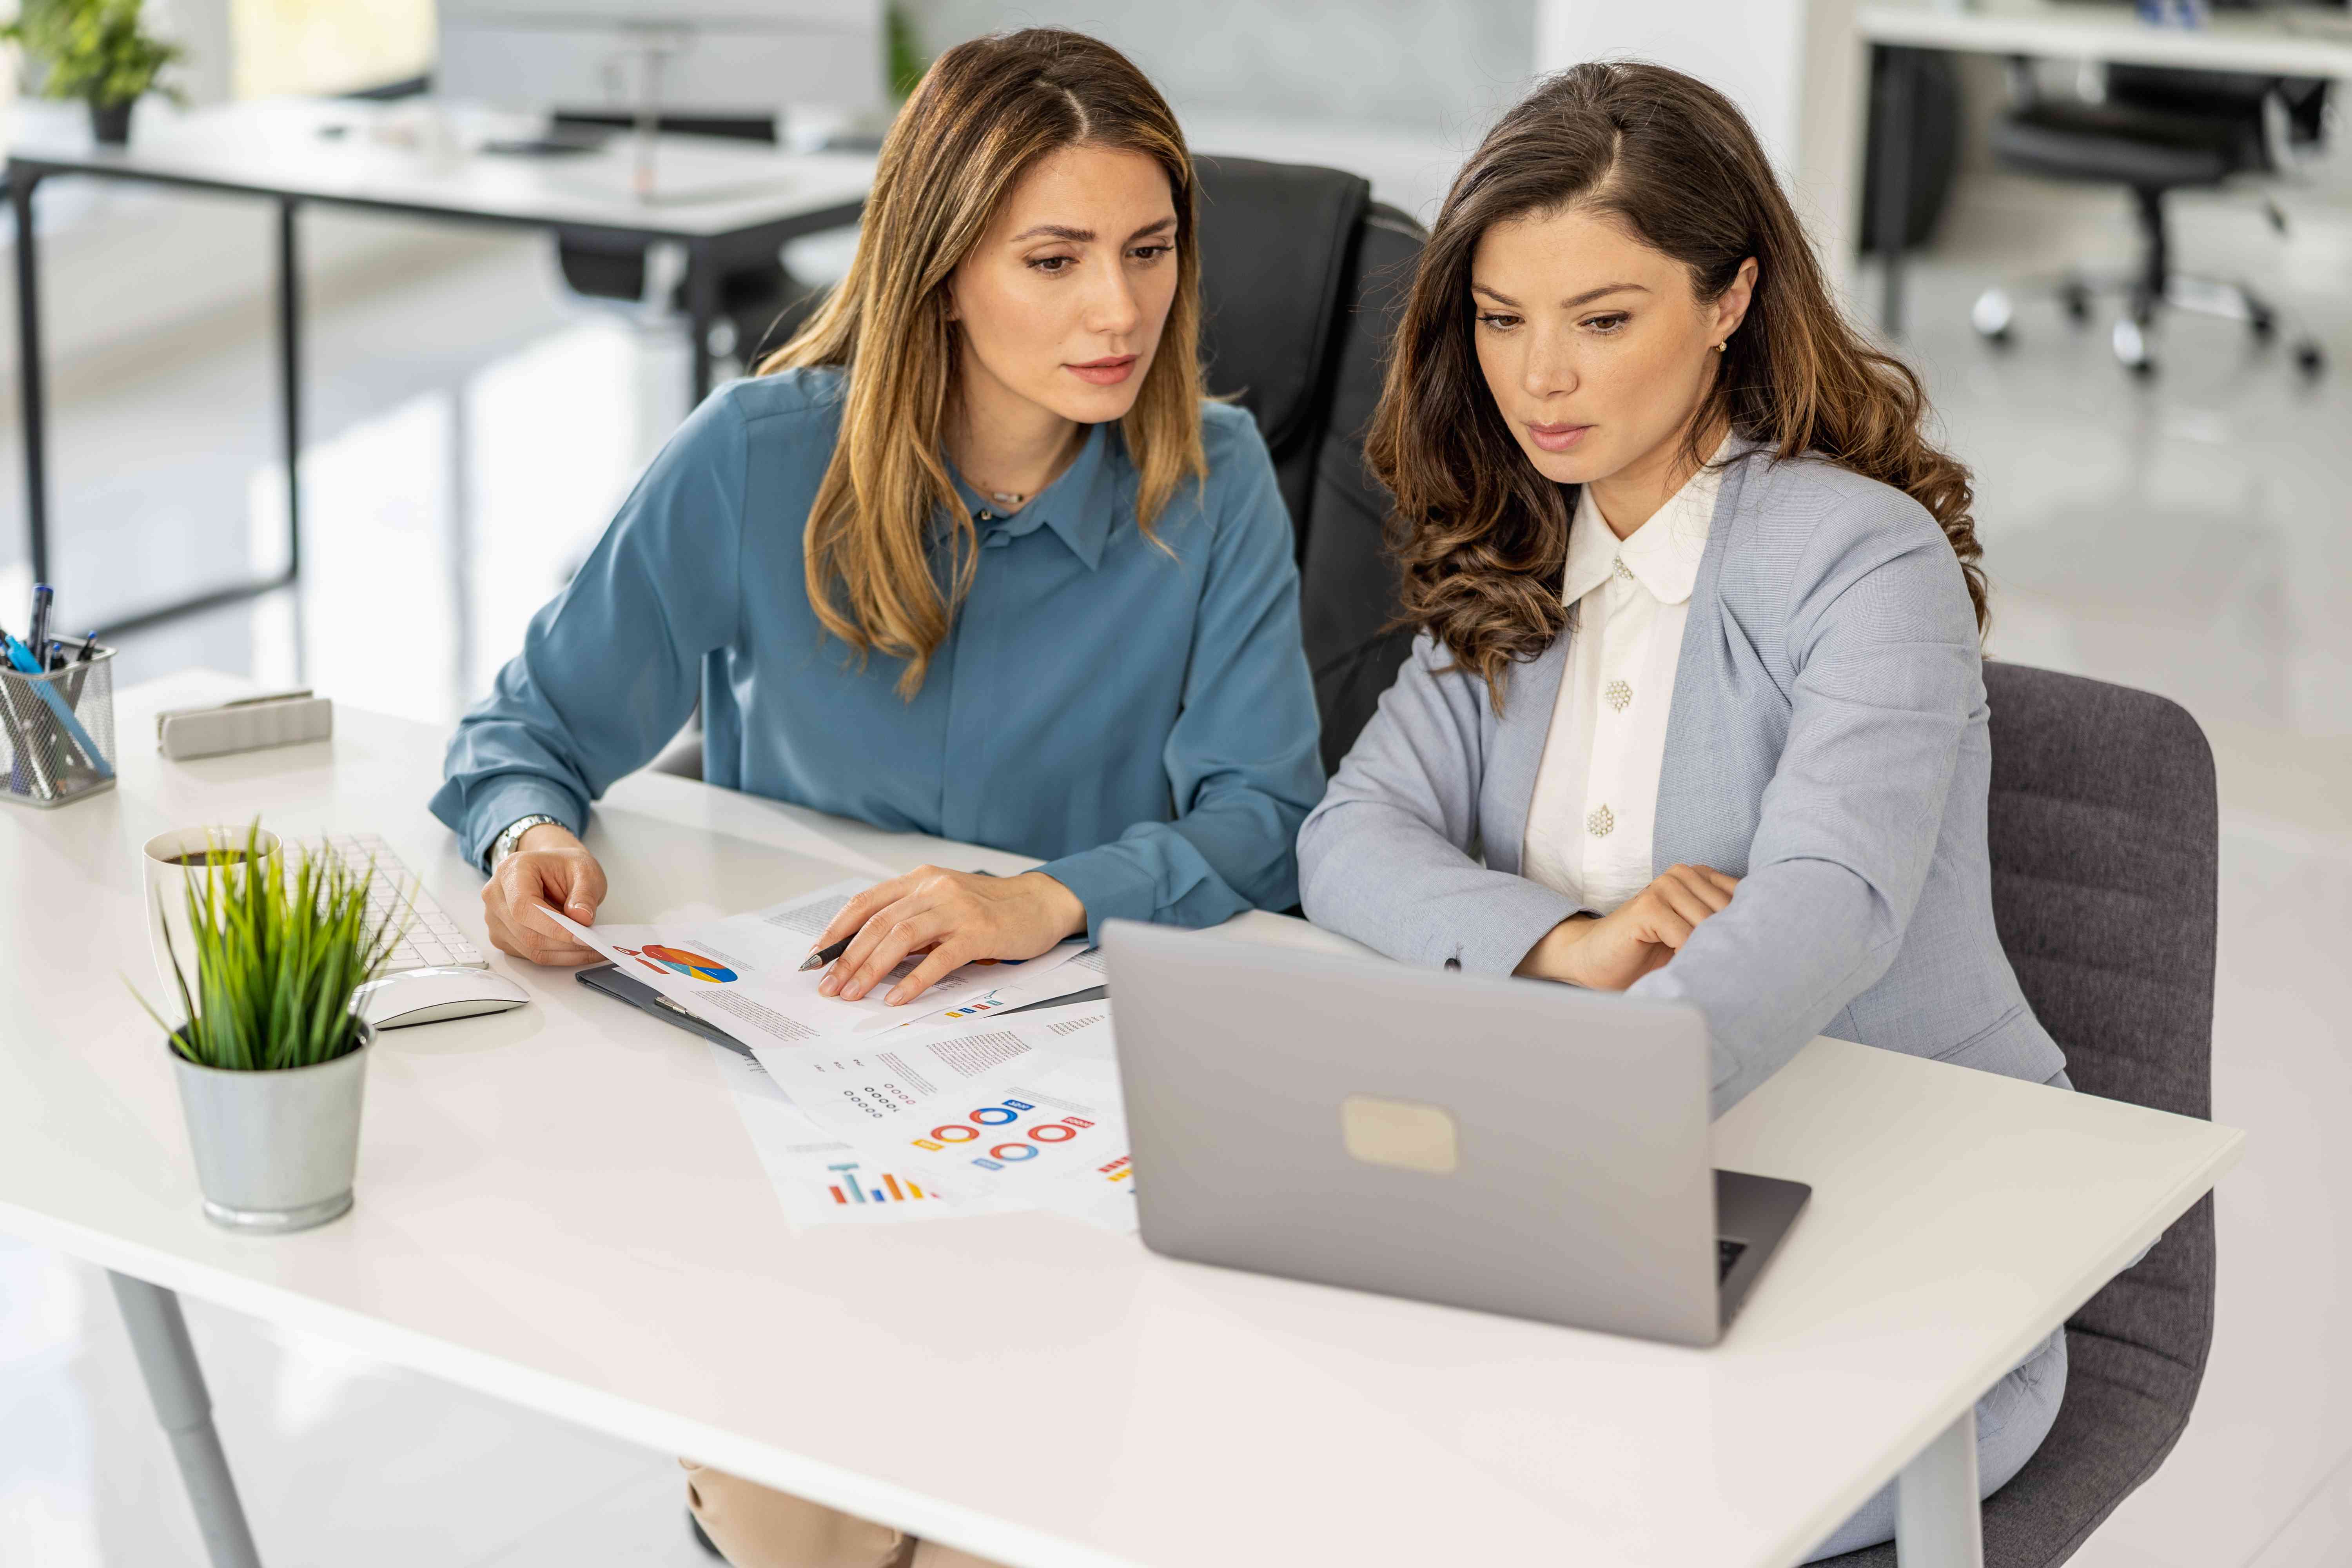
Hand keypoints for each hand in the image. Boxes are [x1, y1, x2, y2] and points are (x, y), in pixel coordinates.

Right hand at [482, 822, 608, 966]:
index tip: (581, 936)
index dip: (552, 926)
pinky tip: (577, 949)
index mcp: (511, 870)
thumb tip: (581, 919)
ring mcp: (495, 918)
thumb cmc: (564, 867)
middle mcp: (496, 894)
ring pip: (529, 948)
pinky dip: (557, 956)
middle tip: (595, 945)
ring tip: (592, 948)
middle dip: (563, 943)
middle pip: (525, 932)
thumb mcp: (585, 870)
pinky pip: (529, 955)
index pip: (524, 906)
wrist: (552, 869)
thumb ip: (584, 894)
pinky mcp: (502, 936)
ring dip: (564, 953)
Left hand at [814, 865, 1085, 1006]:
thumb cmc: (990, 909)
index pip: (865, 903)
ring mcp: (956, 909)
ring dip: (871, 969)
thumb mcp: (943, 906)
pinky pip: (939, 957)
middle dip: (847, 958)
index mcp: (920, 881)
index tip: (815, 959)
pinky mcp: (978, 932)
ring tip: (853, 995)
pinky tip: (897, 998)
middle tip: (828, 987)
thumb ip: (911, 922)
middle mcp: (934, 888)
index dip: (836, 931)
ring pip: (900, 936)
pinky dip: (914, 980)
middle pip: (877, 923)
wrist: (1041, 903)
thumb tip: (869, 956)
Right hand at [1514, 864, 1739, 990]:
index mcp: (1698, 875)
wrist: (1595, 960)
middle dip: (1732, 943)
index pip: (1744, 896)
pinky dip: (1688, 958)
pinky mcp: (1648, 907)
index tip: (1758, 954)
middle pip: (1730, 912)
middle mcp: (1683, 874)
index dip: (1752, 926)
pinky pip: (1685, 936)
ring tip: (1707, 974)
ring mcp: (1663, 887)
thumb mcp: (1693, 936)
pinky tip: (1682, 970)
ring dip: (1710, 953)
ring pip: (1709, 924)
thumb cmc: (1649, 953)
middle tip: (1734, 972)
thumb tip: (1770, 939)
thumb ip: (1721, 927)